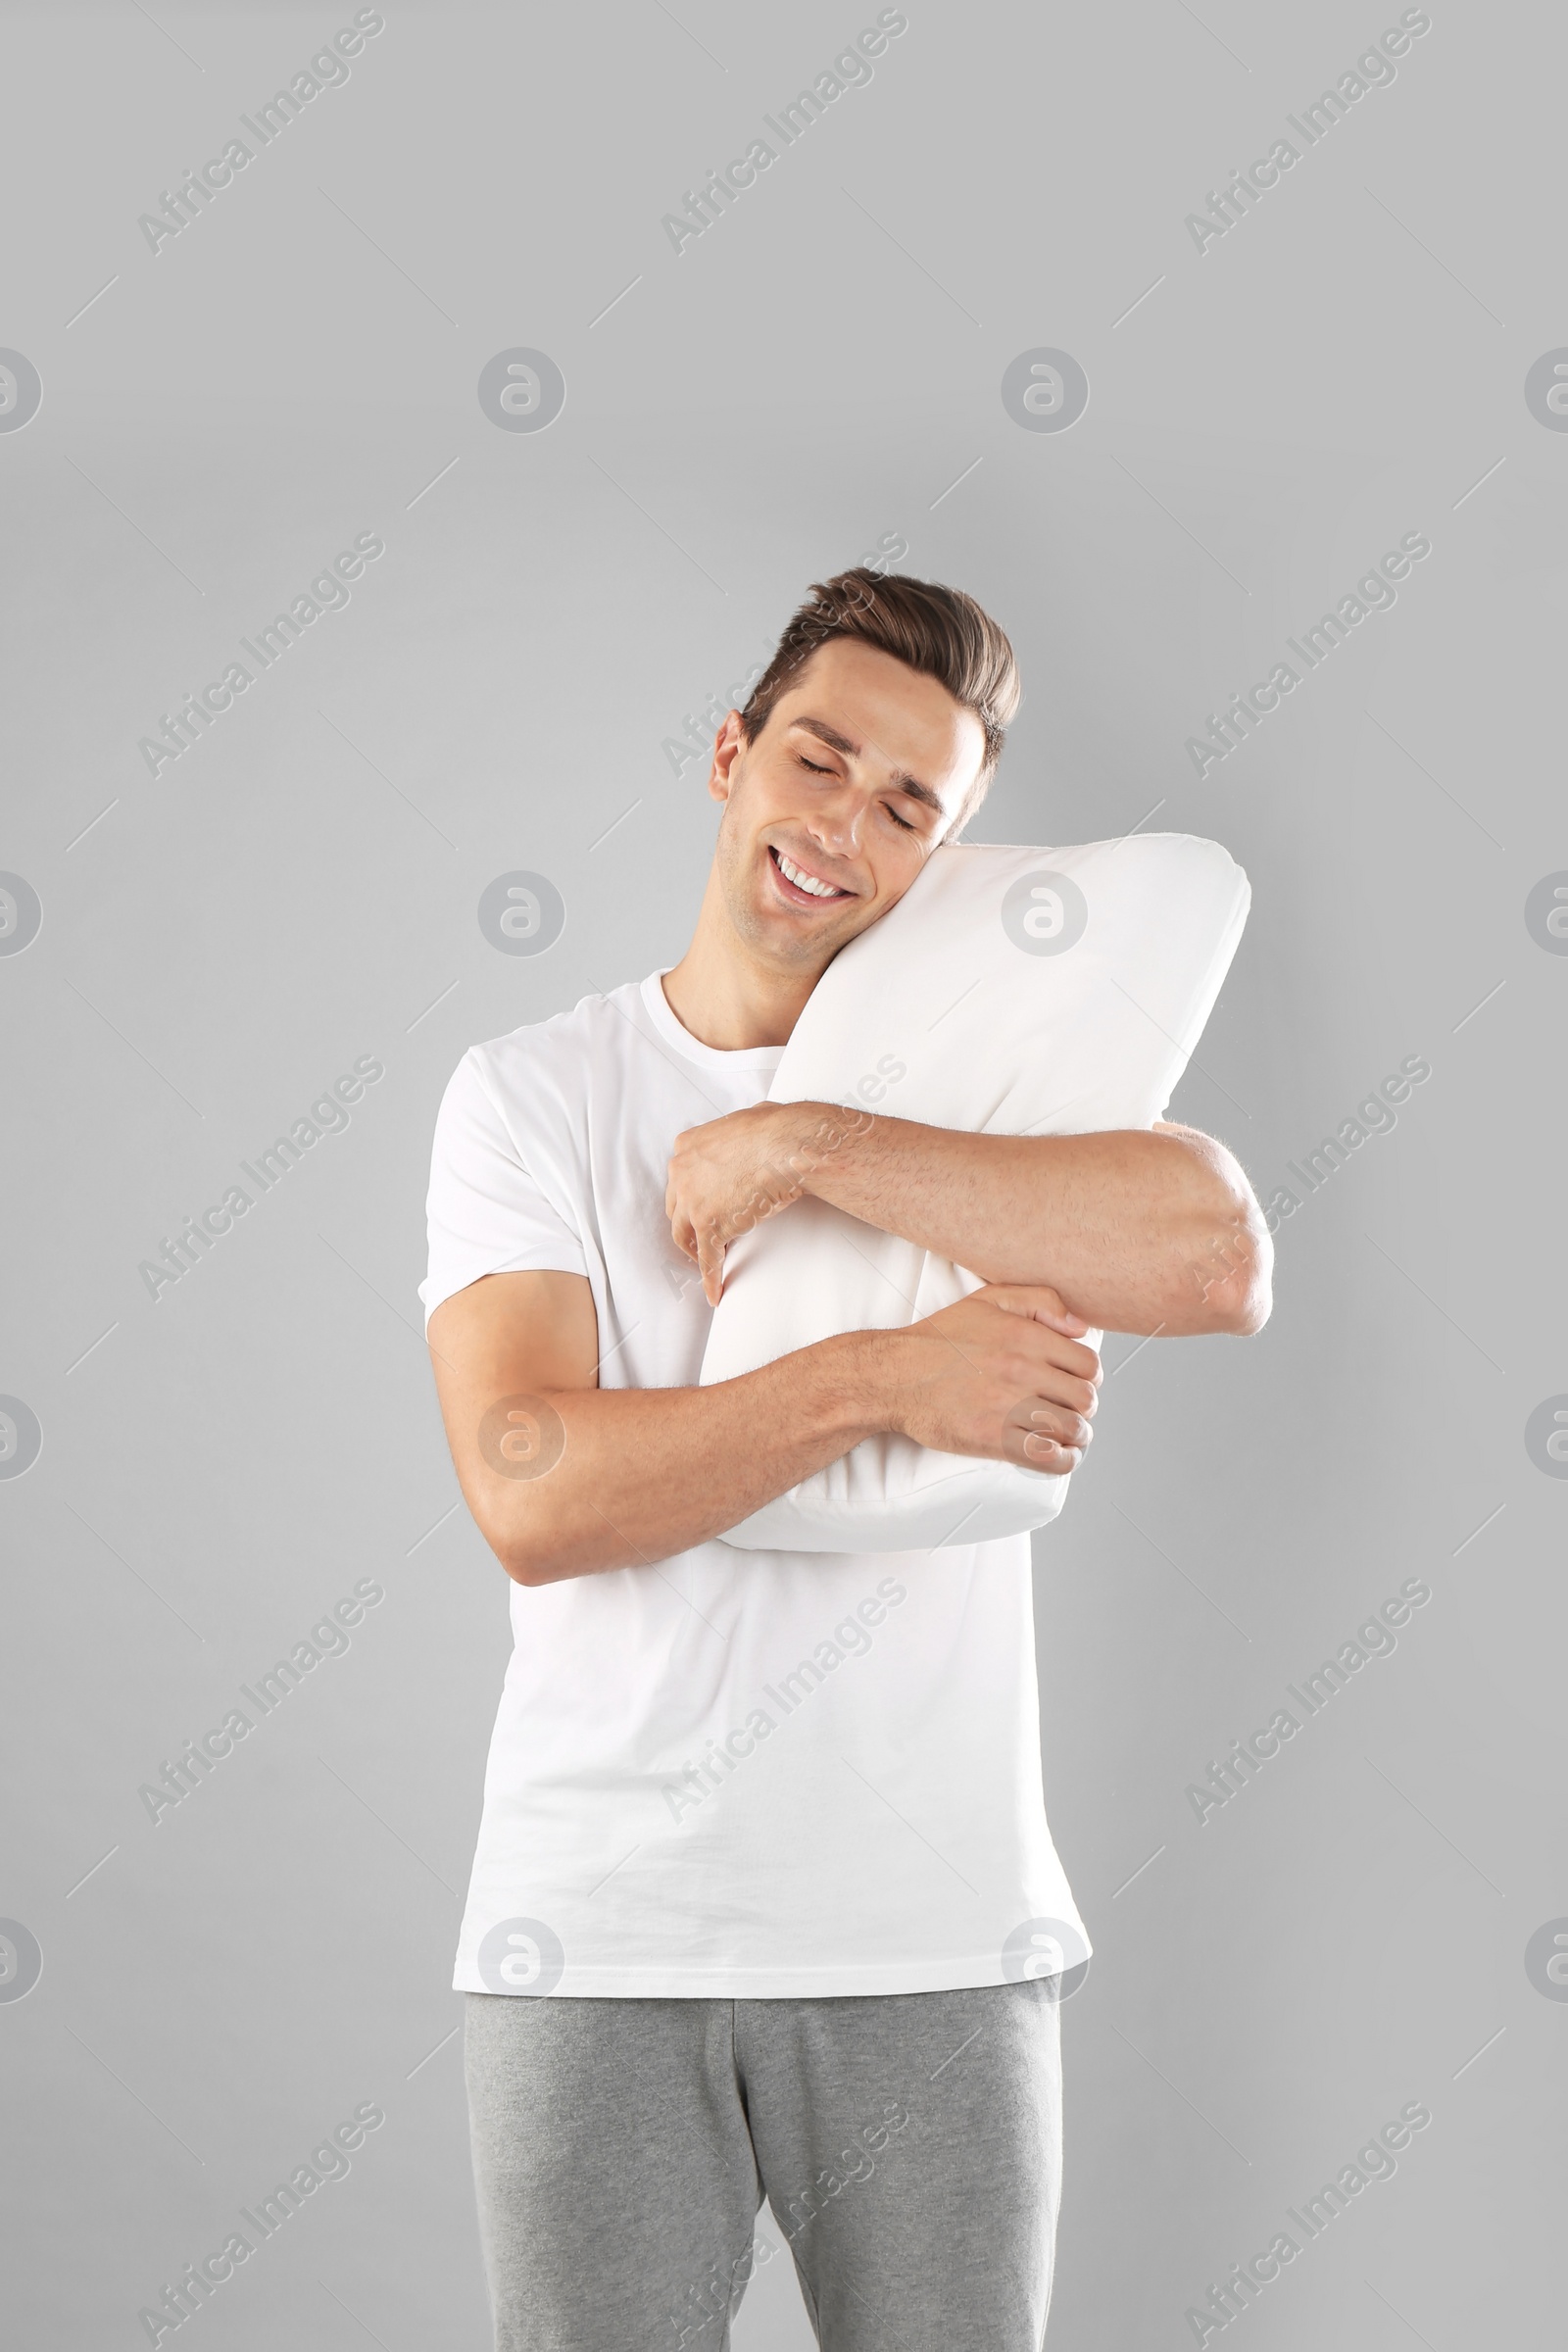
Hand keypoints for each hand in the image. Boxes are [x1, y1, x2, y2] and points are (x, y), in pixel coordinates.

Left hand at [666, 1101, 869, 1305]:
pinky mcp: (710, 1226)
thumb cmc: (777, 1128)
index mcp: (686, 1146)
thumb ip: (737, 1133)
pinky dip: (710, 1278)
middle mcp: (681, 1173)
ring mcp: (693, 1202)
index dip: (689, 1198)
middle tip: (698, 1239)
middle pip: (676, 1209)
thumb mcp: (747, 1119)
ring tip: (706, 1263)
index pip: (681, 1179)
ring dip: (694, 1251)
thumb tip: (751, 1129)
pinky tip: (714, 1292)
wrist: (786, 1145)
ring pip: (685, 1236)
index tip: (697, 1209)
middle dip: (687, 1225)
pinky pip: (708, 1259)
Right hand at [875, 1284, 1101, 1473]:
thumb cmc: (940, 1339)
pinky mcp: (992, 1438)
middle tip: (1070, 1410)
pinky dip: (1061, 1460)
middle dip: (1083, 1407)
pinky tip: (1056, 1455)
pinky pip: (1046, 1457)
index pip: (1088, 1364)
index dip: (1088, 1377)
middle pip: (1085, 1399)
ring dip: (1075, 1436)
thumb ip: (1041, 1300)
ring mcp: (1008, 1406)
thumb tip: (1081, 1327)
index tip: (1076, 1383)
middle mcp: (1022, 1370)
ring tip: (1065, 1435)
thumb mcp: (989, 1300)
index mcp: (1026, 1337)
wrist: (895, 1376)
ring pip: (1072, 1429)